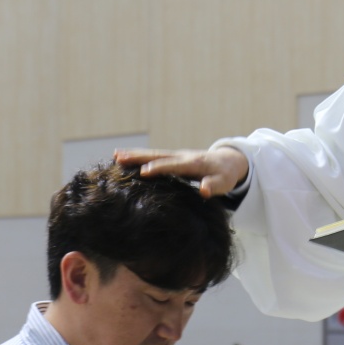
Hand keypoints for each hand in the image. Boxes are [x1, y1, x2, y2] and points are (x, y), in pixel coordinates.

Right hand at [113, 147, 249, 197]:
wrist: (227, 161)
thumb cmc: (225, 175)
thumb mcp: (224, 183)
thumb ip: (215, 186)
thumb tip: (204, 190)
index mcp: (193, 163)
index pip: (174, 166)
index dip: (159, 168)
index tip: (143, 172)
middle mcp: (181, 156)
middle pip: (157, 155)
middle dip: (139, 157)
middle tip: (120, 158)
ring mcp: (175, 156)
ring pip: (152, 154)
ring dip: (134, 154)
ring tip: (116, 156)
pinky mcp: (171, 158)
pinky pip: (152, 156)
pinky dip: (138, 156)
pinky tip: (123, 158)